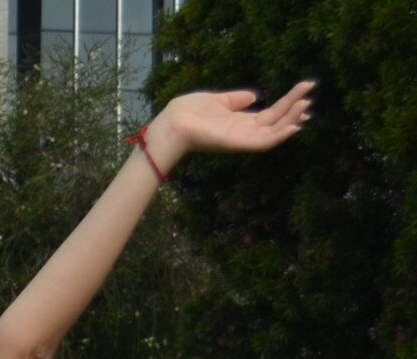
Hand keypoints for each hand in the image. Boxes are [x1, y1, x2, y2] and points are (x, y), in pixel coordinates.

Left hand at [157, 82, 313, 164]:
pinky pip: (263, 143)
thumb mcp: (218, 101)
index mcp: (239, 121)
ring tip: (306, 105)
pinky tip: (293, 126)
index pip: (270, 114)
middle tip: (312, 94)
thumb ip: (236, 99)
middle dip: (294, 108)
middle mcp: (243, 132)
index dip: (288, 102)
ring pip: (274, 131)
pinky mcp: (237, 144)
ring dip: (291, 119)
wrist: (171, 123)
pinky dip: (279, 136)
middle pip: (276, 120)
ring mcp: (241, 139)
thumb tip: (254, 95)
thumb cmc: (188, 112)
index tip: (306, 90)